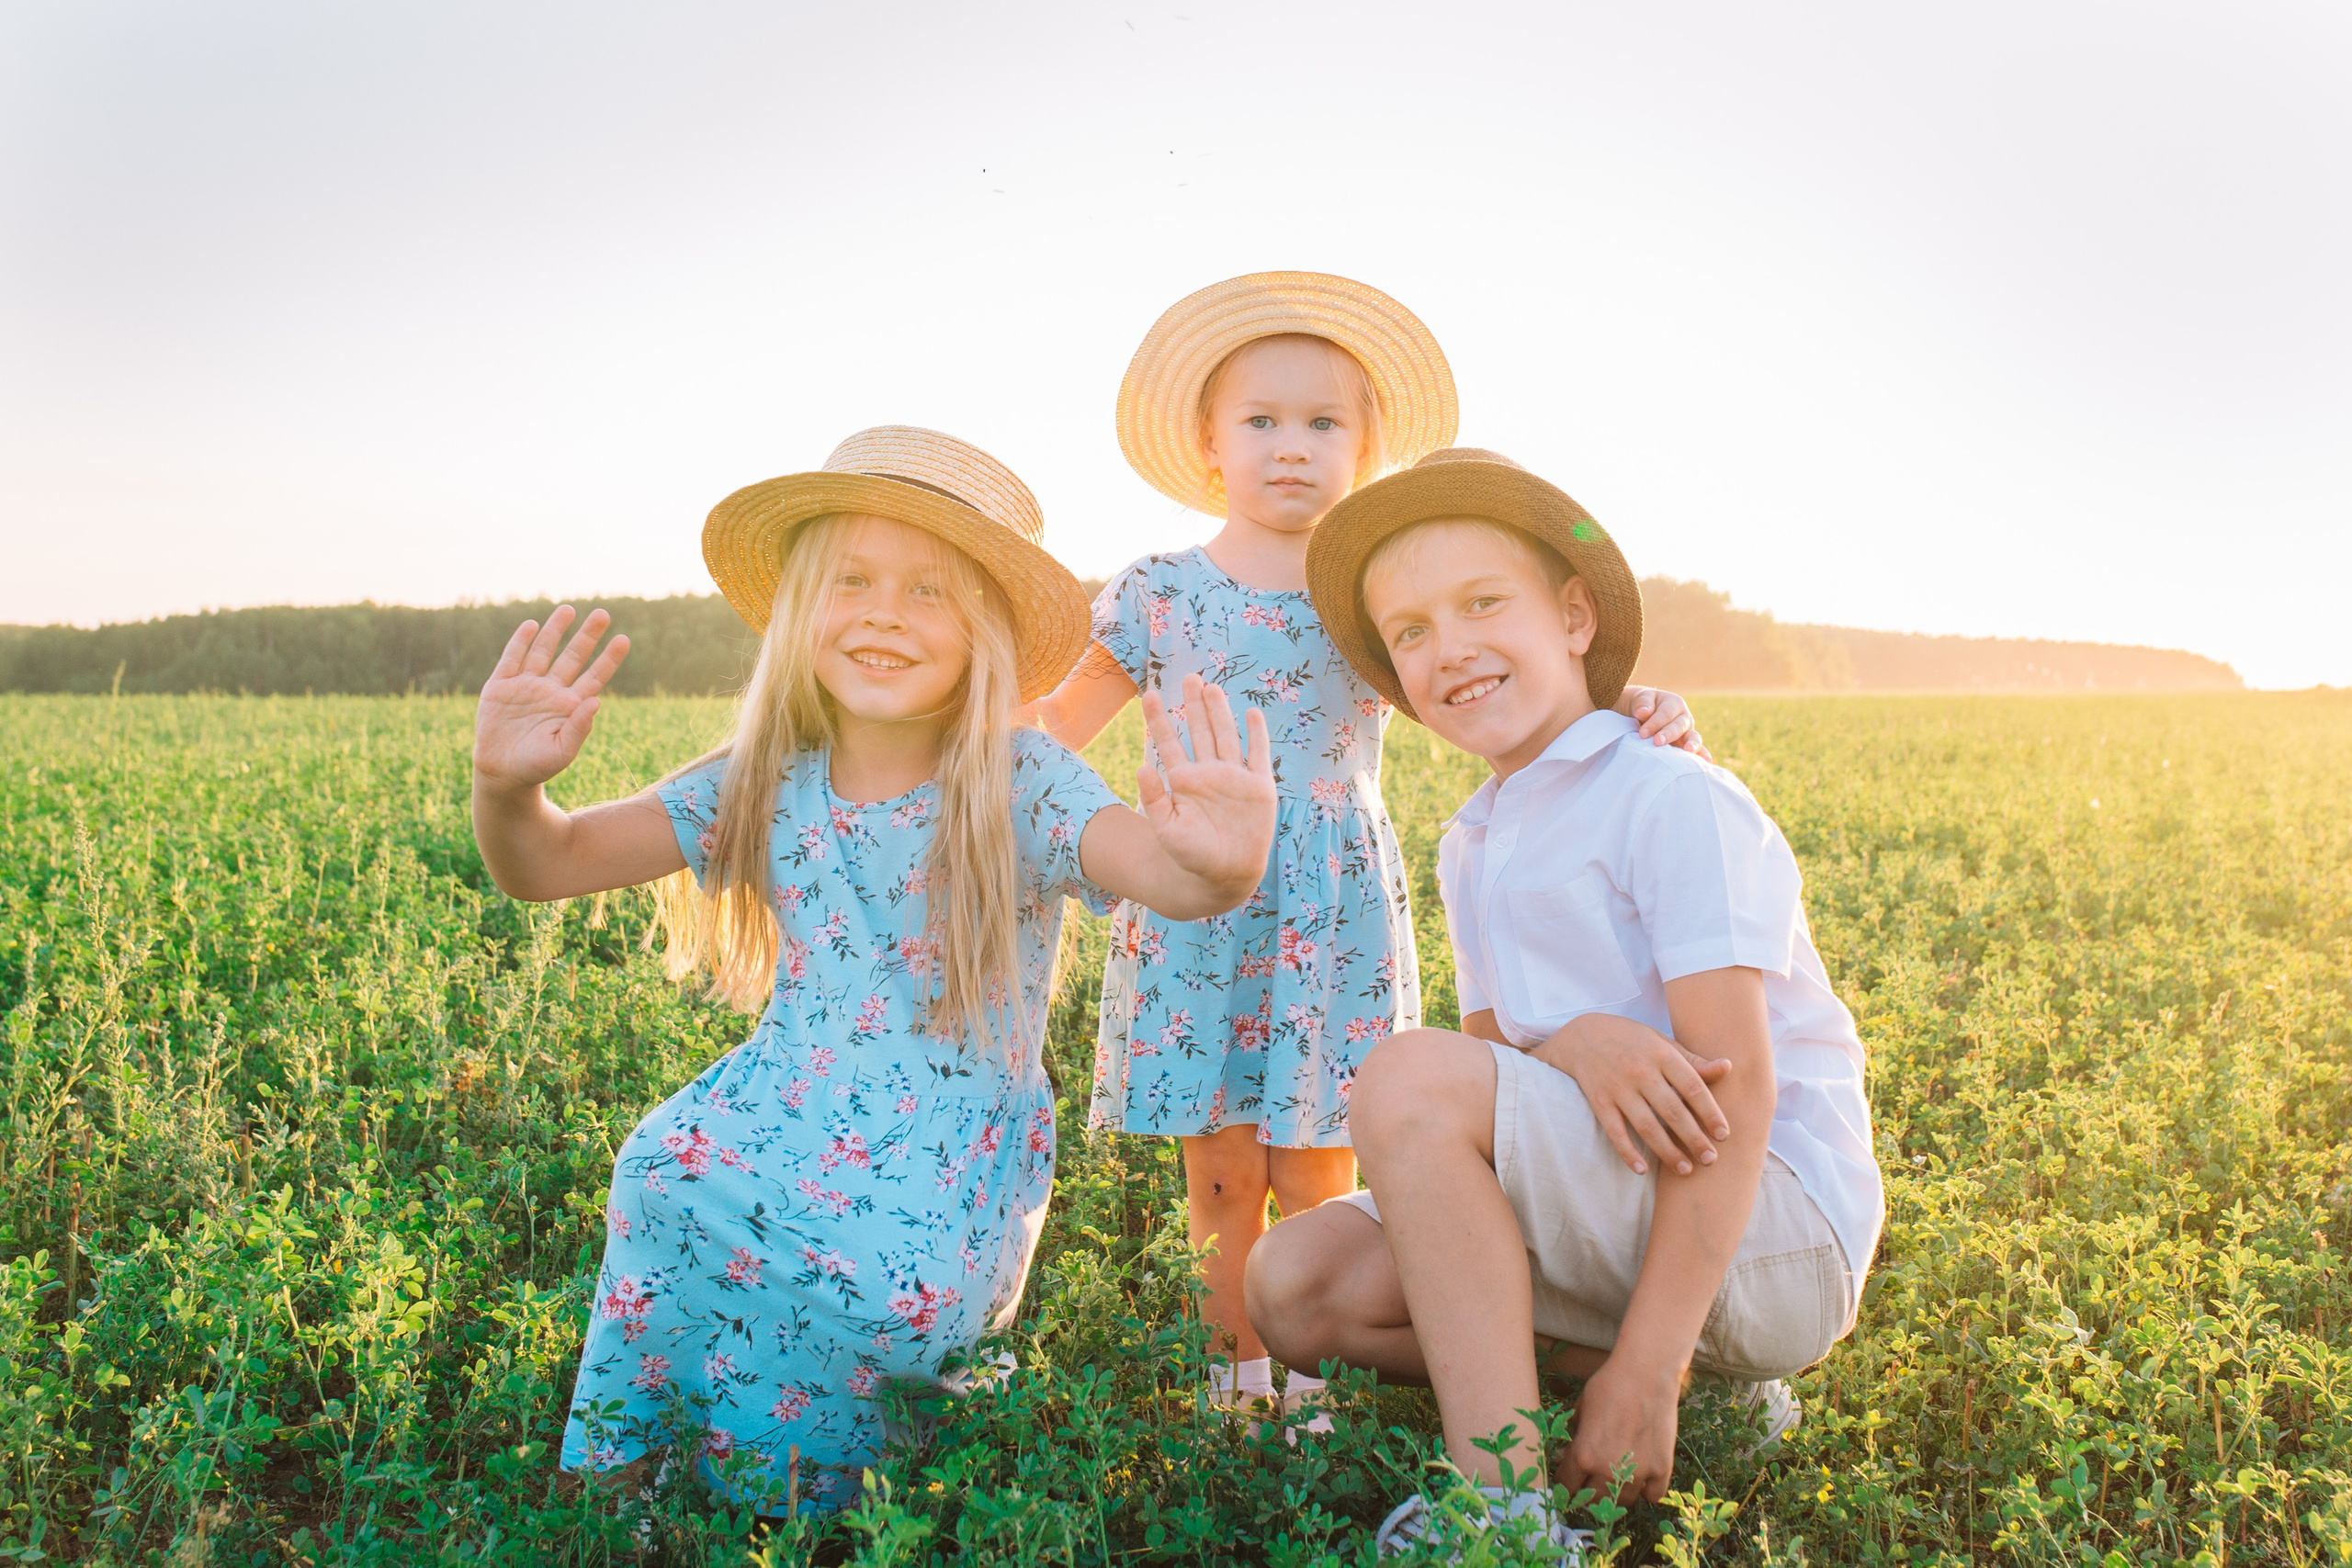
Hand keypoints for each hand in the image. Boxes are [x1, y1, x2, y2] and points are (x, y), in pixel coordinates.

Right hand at [474, 607, 630, 791]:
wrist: (502, 774)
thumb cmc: (537, 767)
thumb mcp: (562, 752)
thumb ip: (579, 728)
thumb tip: (596, 701)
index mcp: (570, 705)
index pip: (594, 676)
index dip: (609, 659)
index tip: (624, 640)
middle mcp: (551, 691)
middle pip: (572, 656)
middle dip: (587, 635)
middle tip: (603, 613)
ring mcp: (525, 686)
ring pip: (543, 651)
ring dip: (554, 630)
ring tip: (568, 609)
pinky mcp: (500, 687)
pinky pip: (511, 659)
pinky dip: (520, 641)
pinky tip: (531, 625)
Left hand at [1135, 674, 1274, 901]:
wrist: (1225, 876)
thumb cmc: (1192, 856)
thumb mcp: (1166, 829)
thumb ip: (1154, 799)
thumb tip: (1141, 767)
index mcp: (1184, 780)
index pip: (1168, 742)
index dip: (1158, 719)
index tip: (1147, 695)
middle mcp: (1209, 773)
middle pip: (1200, 730)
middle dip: (1193, 705)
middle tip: (1188, 677)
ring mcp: (1234, 777)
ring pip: (1226, 735)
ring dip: (1220, 712)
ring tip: (1211, 687)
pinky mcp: (1259, 787)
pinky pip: (1258, 755)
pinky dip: (1256, 734)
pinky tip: (1252, 713)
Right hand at [1532, 1013, 1729, 1175]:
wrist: (1582, 1034)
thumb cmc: (1631, 1040)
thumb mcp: (1662, 1043)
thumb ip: (1693, 1061)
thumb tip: (1728, 1067)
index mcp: (1661, 1054)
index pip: (1692, 1087)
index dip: (1710, 1113)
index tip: (1723, 1135)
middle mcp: (1640, 1071)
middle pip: (1672, 1110)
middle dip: (1693, 1138)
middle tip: (1710, 1160)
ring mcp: (1617, 1087)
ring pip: (1646, 1125)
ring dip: (1667, 1151)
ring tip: (1685, 1169)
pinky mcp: (1598, 1100)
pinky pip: (1615, 1131)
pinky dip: (1627, 1151)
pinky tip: (1642, 1169)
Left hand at [1559, 1355, 1682, 1503]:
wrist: (1646, 1373)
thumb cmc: (1608, 1385)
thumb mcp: (1580, 1409)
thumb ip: (1573, 1437)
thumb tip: (1564, 1456)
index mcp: (1583, 1456)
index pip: (1566, 1486)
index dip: (1564, 1484)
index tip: (1567, 1481)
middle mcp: (1608, 1470)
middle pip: (1593, 1501)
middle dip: (1588, 1492)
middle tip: (1591, 1480)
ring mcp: (1637, 1473)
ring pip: (1622, 1501)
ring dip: (1616, 1492)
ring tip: (1615, 1476)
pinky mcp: (1661, 1469)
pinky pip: (1652, 1496)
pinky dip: (1646, 1489)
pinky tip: (1641, 1474)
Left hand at [1628, 687, 1710, 760]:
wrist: (1647, 714)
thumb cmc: (1644, 706)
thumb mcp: (1642, 699)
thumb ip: (1642, 704)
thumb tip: (1643, 712)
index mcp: (1674, 704)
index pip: (1666, 714)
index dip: (1655, 724)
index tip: (1642, 734)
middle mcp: (1684, 718)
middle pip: (1679, 726)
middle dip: (1668, 734)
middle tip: (1657, 742)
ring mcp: (1688, 732)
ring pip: (1693, 737)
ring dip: (1691, 745)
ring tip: (1688, 751)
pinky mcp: (1687, 745)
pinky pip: (1699, 750)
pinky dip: (1702, 755)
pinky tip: (1706, 762)